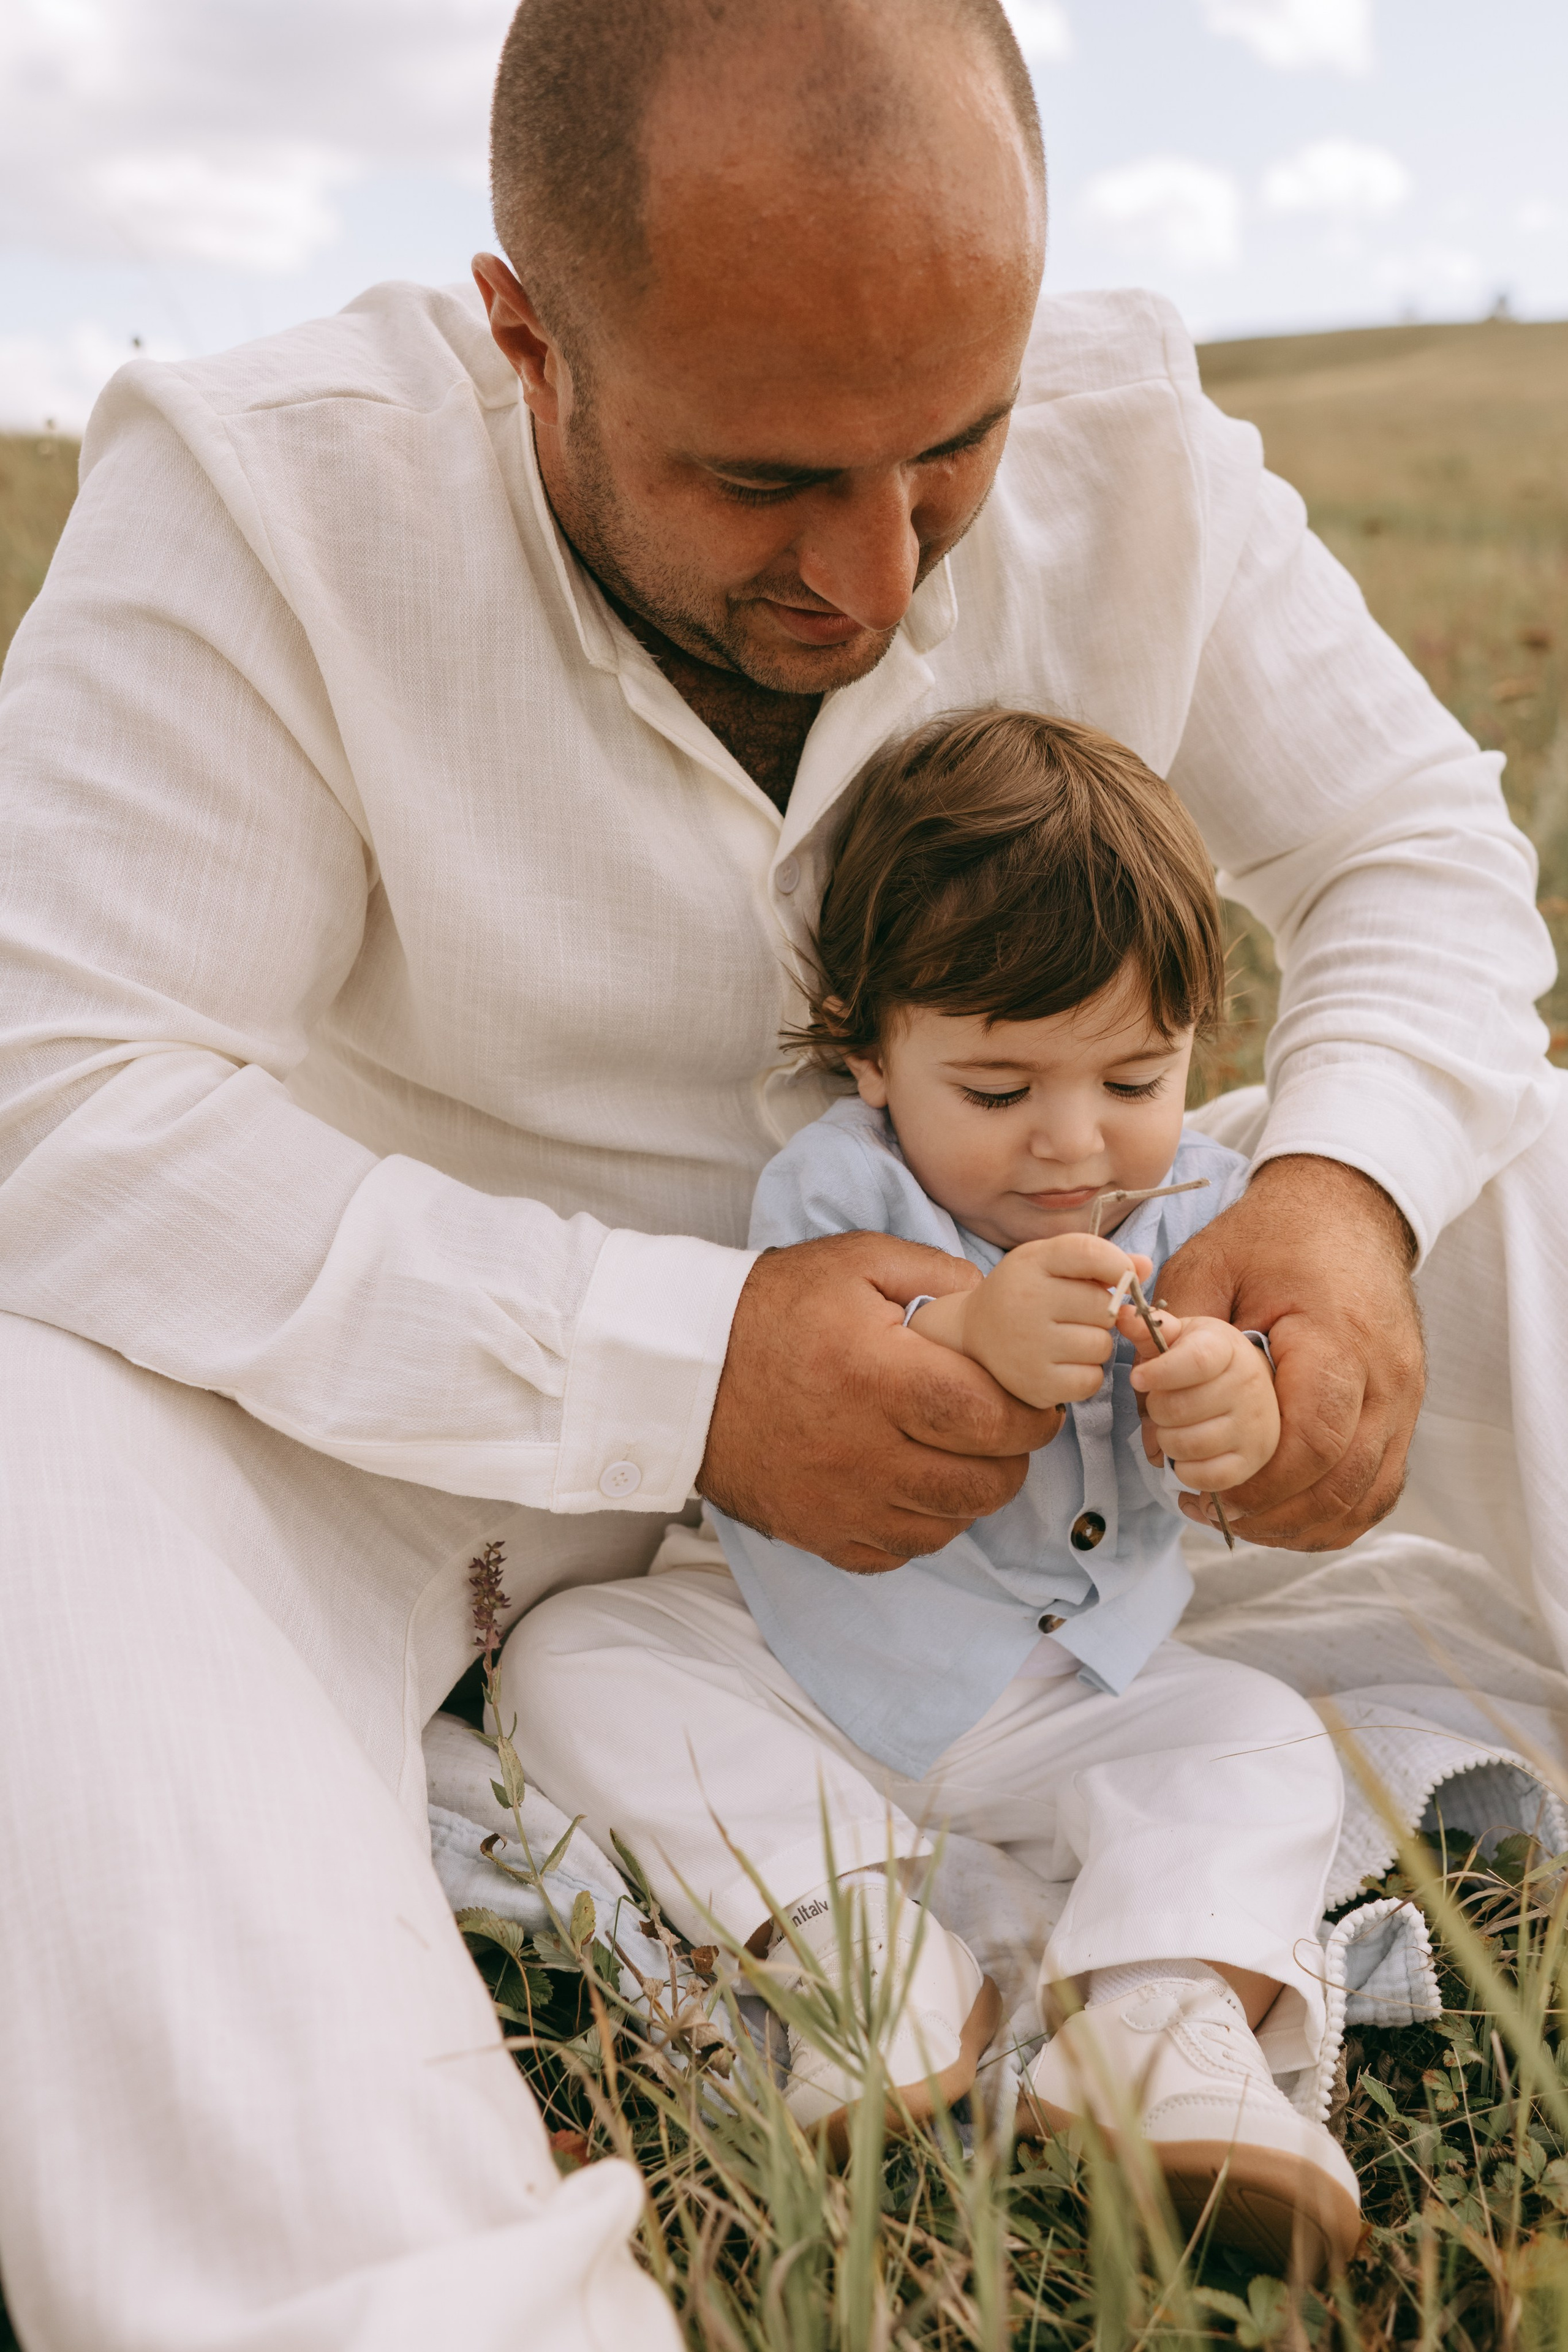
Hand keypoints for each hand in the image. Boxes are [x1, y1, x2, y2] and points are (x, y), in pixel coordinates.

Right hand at [698, 1233, 1060, 1572]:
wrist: (685, 1369)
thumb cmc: (771, 1309)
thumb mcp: (855, 1262)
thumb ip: (935, 1275)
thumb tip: (994, 1303)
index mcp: (880, 1377)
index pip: (990, 1418)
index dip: (1030, 1417)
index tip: (1036, 1405)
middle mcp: (864, 1451)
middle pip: (981, 1483)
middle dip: (1012, 1458)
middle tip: (1007, 1431)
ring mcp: (840, 1501)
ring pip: (948, 1524)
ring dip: (970, 1494)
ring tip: (962, 1457)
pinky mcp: (818, 1532)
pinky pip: (899, 1551)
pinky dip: (920, 1525)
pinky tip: (913, 1487)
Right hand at [912, 1234, 1153, 1409]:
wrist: (973, 1336)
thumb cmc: (1023, 1294)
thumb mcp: (1051, 1264)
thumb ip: (1098, 1260)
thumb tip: (1146, 1266)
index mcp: (1031, 1263)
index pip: (1090, 1254)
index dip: (1119, 1266)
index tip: (1122, 1277)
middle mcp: (1026, 1302)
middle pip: (1104, 1307)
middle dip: (1103, 1313)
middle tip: (1077, 1315)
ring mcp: (1029, 1346)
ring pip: (1102, 1346)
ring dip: (1095, 1345)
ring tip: (1067, 1339)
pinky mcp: (1035, 1384)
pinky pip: (1091, 1380)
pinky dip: (1085, 1374)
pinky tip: (1063, 1364)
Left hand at [1119, 1307, 1280, 1490]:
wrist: (1252, 1386)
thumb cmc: (1208, 1360)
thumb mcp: (1183, 1337)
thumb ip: (1150, 1329)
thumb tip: (1120, 1314)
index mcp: (1227, 1350)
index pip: (1194, 1363)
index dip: (1158, 1373)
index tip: (1138, 1378)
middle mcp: (1248, 1387)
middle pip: (1179, 1409)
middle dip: (1156, 1409)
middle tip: (1161, 1405)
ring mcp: (1254, 1427)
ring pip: (1187, 1445)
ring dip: (1167, 1440)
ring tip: (1173, 1427)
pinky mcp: (1252, 1460)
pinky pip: (1204, 1476)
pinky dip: (1184, 1470)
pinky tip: (1186, 1453)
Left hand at [1153, 1155, 1423, 1548]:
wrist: (1348, 1207)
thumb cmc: (1272, 1237)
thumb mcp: (1205, 1267)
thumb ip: (1172, 1345)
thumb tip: (1152, 1437)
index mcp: (1335, 1338)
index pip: (1312, 1438)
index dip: (1258, 1481)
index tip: (1203, 1489)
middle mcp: (1386, 1376)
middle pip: (1341, 1483)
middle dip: (1271, 1513)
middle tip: (1211, 1509)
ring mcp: (1406, 1398)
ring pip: (1365, 1497)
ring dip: (1301, 1524)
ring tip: (1240, 1519)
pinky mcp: (1406, 1409)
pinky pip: (1380, 1488)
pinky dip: (1333, 1514)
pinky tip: (1283, 1513)